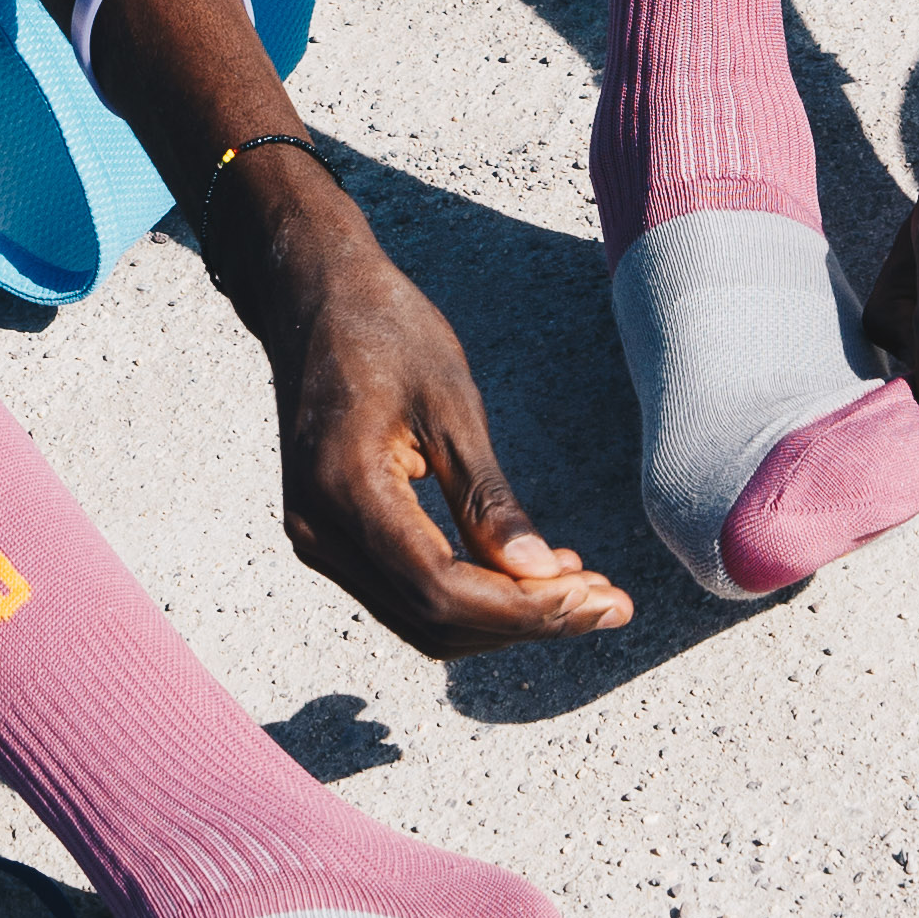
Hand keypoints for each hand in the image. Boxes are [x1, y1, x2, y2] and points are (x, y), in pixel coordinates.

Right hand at [243, 186, 632, 654]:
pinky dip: (468, 596)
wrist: (312, 296)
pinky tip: (525, 574)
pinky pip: (402, 593)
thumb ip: (488, 499)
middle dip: (523, 621)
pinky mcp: (329, 535)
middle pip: (431, 619)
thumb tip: (542, 576)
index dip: (523, 609)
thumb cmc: (385, 330)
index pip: (440, 587)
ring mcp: (315, 538)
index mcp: (344, 489)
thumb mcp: (450, 403)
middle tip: (606, 600)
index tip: (596, 597)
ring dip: (499, 618)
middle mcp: (318, 530)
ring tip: (577, 586)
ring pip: (418, 620)